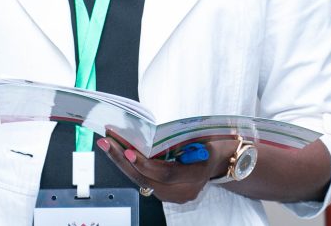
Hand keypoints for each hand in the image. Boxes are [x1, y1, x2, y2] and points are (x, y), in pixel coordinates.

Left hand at [96, 137, 237, 203]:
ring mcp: (174, 196)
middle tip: (108, 143)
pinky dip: (131, 167)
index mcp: (196, 176)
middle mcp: (184, 191)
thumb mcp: (204, 138)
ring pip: (143, 182)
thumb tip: (153, 134)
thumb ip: (183, 141)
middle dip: (124, 161)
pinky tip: (118, 153)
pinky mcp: (166, 193)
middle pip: (148, 180)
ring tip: (108, 144)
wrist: (222, 160)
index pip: (167, 174)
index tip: (129, 150)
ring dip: (122, 163)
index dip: (146, 164)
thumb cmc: (212, 144)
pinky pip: (144, 181)